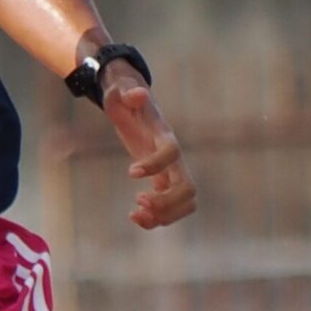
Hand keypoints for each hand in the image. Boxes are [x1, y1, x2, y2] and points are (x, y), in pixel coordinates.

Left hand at [102, 73, 194, 230]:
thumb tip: (136, 94)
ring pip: (186, 202)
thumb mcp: (121, 90)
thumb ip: (127, 92)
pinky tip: (134, 216)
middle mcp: (174, 157)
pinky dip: (156, 219)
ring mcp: (172, 171)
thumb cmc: (126, 97)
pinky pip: (171, 208)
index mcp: (163, 135)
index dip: (155, 164)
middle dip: (166, 202)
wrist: (134, 103)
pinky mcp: (164, 181)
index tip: (131, 173)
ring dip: (165, 215)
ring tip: (136, 214)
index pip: (171, 151)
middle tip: (138, 199)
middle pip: (188, 187)